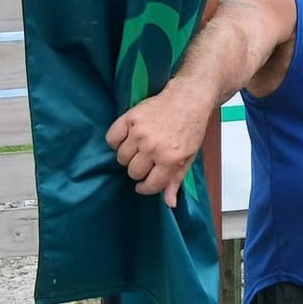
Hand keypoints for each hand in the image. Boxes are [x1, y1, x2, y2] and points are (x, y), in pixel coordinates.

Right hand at [106, 83, 210, 206]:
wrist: (187, 99)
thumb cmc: (190, 128)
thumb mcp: (189, 157)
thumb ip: (176, 180)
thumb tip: (169, 203)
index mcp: (169, 159)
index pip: (149, 185)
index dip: (146, 187)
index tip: (145, 184)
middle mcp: (152, 148)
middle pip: (133, 172)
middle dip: (139, 171)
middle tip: (145, 162)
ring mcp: (139, 133)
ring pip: (121, 157)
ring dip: (128, 157)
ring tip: (138, 149)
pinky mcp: (129, 119)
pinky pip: (111, 138)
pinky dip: (116, 141)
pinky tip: (126, 139)